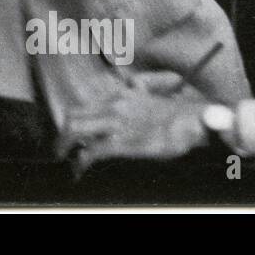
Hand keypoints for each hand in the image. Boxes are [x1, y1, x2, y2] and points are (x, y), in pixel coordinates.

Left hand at [57, 84, 210, 171]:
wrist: (195, 120)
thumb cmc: (179, 111)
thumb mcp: (156, 90)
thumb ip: (140, 86)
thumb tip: (130, 83)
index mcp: (120, 95)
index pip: (84, 104)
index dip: (72, 120)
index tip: (68, 134)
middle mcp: (113, 105)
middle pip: (73, 116)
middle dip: (62, 135)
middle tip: (58, 150)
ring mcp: (116, 123)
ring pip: (76, 130)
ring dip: (64, 146)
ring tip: (63, 160)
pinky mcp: (123, 142)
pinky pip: (93, 151)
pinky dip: (81, 162)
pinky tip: (78, 171)